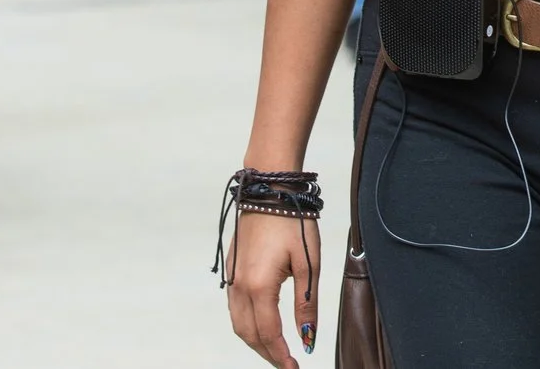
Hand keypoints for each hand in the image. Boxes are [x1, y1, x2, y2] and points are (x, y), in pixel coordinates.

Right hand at [225, 209, 320, 367]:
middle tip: (287, 364)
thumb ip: (307, 304)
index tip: (295, 367)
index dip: (281, 356)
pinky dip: (247, 324)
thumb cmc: (293, 222)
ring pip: (238, 324)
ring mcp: (232, 278)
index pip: (269, 335)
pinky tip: (262, 325)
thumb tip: (308, 338)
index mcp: (259, 286)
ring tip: (276, 350)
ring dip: (255, 342)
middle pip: (249, 335)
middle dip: (267, 354)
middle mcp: (239, 286)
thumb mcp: (308, 264)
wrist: (268, 189)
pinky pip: (234, 308)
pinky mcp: (231, 270)